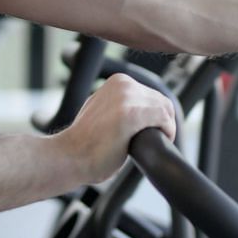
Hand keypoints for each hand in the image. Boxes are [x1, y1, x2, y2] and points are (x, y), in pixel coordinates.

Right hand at [63, 73, 178, 184]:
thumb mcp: (102, 111)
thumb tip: (140, 112)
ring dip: (166, 127)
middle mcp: (123, 84)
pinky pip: (163, 119)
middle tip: (158, 139)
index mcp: (118, 81)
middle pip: (161, 100)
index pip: (152, 94)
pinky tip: (159, 141)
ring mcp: (127, 98)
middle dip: (163, 121)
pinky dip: (167, 131)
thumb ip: (120, 106)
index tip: (154, 130)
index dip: (158, 114)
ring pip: (164, 109)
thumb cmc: (85, 142)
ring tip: (156, 142)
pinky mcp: (131, 114)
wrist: (69, 156)